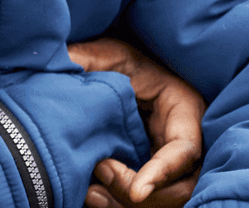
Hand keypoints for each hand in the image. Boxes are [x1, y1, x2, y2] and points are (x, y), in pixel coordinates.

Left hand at [67, 38, 201, 206]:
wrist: (119, 77)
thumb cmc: (122, 63)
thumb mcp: (110, 55)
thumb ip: (89, 59)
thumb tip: (63, 61)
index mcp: (184, 110)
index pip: (184, 151)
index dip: (162, 173)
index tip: (135, 192)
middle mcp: (184, 142)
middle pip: (181, 186)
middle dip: (143, 193)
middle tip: (100, 172)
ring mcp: (170, 162)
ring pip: (165, 199)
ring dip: (127, 203)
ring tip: (91, 192)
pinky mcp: (152, 174)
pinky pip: (146, 199)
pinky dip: (120, 203)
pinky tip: (91, 195)